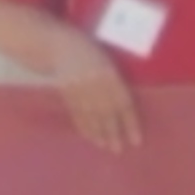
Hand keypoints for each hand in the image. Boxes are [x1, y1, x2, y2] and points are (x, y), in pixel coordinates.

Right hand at [51, 31, 141, 151]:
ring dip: (98, 132)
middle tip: (118, 149)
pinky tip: (90, 136)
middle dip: (113, 132)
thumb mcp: (108, 63)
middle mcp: (93, 81)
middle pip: (106, 112)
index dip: (130, 122)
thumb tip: (126, 109)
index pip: (123, 103)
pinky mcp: (65, 91)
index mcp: (109, 73)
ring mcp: (77, 87)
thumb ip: (116, 82)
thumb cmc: (91, 53)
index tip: (136, 140)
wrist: (58, 44)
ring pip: (90, 114)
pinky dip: (83, 125)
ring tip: (106, 146)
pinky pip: (75, 111)